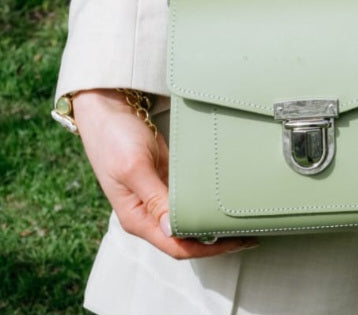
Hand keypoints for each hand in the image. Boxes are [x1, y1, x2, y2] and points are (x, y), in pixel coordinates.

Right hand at [72, 89, 257, 258]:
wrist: (108, 108)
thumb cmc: (114, 137)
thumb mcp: (134, 167)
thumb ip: (154, 199)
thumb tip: (173, 229)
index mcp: (137, 218)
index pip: (176, 246)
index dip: (208, 249)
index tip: (237, 241)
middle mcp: (149, 213)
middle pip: (186, 238)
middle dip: (217, 240)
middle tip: (250, 231)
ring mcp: (158, 196)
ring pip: (190, 219)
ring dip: (213, 221)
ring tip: (243, 219)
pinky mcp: (165, 179)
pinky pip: (189, 197)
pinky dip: (207, 201)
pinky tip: (225, 197)